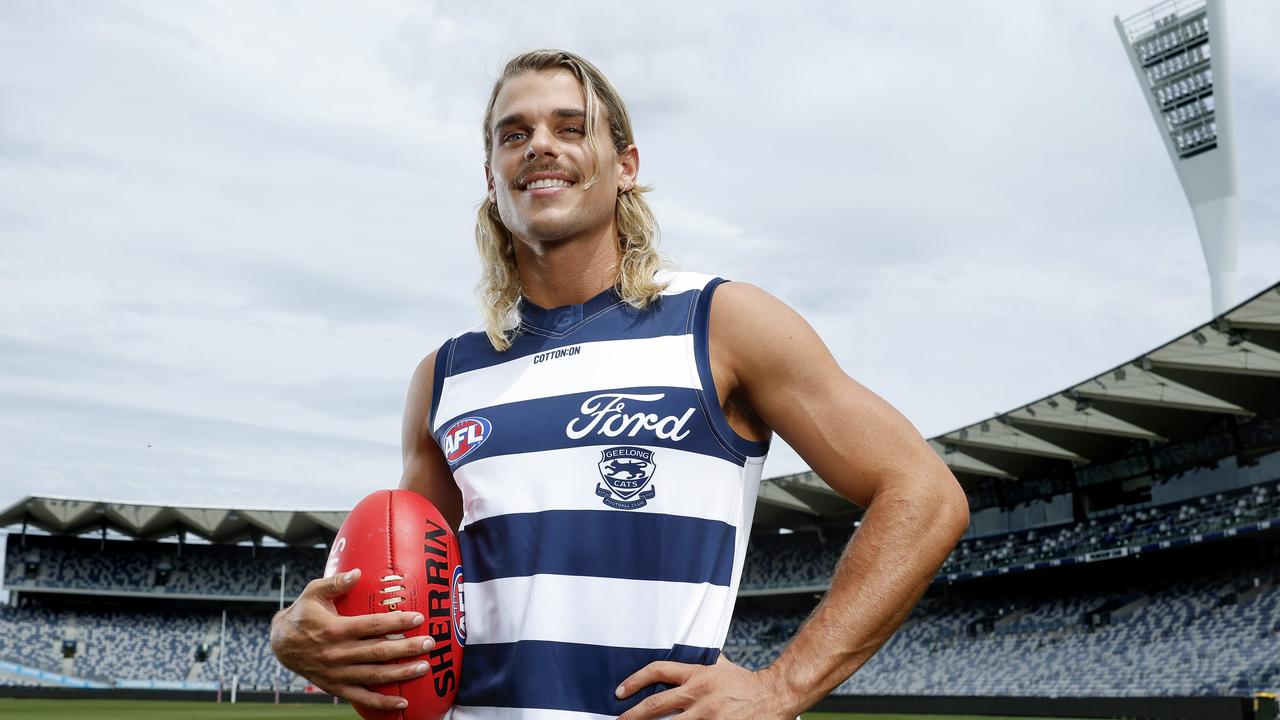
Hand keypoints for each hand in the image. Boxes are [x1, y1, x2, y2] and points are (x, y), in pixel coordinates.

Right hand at [269, 568, 435, 710]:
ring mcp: (338, 673)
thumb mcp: (313, 592)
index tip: (418, 618)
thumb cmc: (302, 614)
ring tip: (423, 667)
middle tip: (429, 643)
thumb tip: (358, 572)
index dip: (397, 622)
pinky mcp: (336, 687)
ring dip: (401, 674)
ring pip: (374, 675)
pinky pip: (362, 697)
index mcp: (335, 629)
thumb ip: (336, 582)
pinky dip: (382, 703)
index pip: (372, 626)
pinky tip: (402, 704)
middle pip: (379, 652)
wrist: (280, 644)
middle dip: (407, 648)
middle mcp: (338, 653)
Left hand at [616, 655, 796, 719]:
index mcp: (697, 674)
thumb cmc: (744, 683)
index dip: (635, 680)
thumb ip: (700, 662)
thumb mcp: (720, 666)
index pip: (659, 671)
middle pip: (656, 705)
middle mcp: (699, 694)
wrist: (773, 695)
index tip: (619, 691)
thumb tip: (681, 654)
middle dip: (632, 715)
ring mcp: (707, 715)